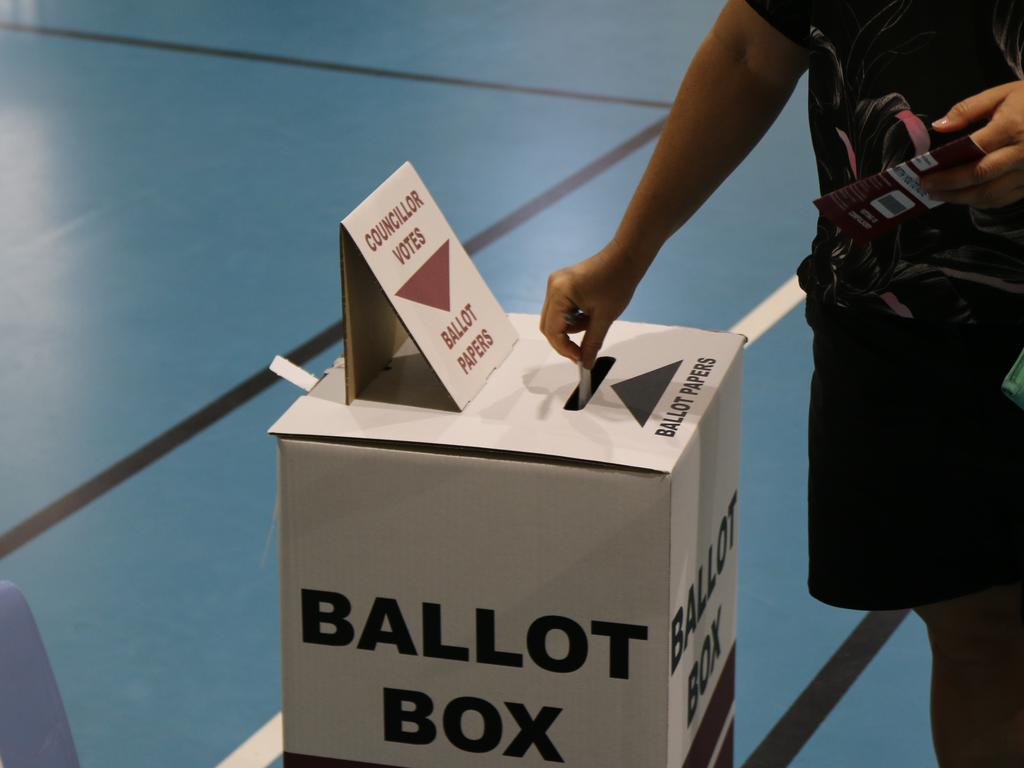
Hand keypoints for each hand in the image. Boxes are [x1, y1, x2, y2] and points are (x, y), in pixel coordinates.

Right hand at [539, 240, 642, 368]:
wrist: (626, 257)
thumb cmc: (617, 281)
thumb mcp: (604, 318)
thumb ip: (592, 343)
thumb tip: (585, 363)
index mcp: (560, 293)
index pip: (552, 330)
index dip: (565, 348)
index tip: (580, 359)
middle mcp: (552, 286)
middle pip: (548, 325)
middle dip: (564, 342)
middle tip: (582, 353)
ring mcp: (556, 284)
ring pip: (555, 318)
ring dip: (571, 329)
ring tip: (592, 324)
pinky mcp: (562, 283)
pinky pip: (561, 308)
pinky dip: (573, 318)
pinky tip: (589, 315)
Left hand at [923, 81, 1023, 207]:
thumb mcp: (1003, 93)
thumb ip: (968, 109)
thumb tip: (939, 126)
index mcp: (1012, 128)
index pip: (973, 153)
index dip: (947, 168)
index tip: (924, 174)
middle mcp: (1022, 153)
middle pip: (979, 177)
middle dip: (949, 187)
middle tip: (927, 188)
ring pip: (991, 193)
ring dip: (962, 198)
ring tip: (940, 195)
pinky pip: (1005, 198)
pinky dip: (982, 201)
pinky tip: (965, 197)